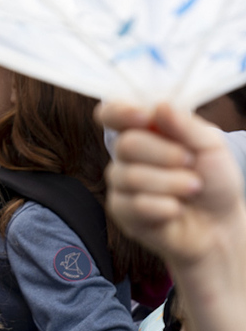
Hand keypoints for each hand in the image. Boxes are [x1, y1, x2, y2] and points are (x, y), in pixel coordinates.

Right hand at [99, 102, 245, 269]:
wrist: (219, 224)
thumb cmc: (214, 180)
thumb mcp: (211, 146)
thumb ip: (186, 125)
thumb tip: (159, 106)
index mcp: (144, 131)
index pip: (111, 113)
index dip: (120, 112)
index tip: (144, 117)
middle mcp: (126, 155)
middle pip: (125, 144)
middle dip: (164, 155)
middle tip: (190, 163)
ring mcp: (120, 183)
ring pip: (131, 177)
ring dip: (171, 184)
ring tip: (192, 189)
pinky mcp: (121, 211)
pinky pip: (134, 205)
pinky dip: (164, 208)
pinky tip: (176, 211)